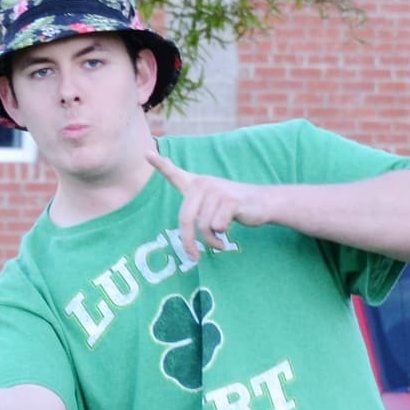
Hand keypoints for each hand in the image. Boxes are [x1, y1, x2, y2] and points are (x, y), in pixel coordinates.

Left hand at [145, 149, 272, 263]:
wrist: (263, 203)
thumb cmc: (233, 209)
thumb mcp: (211, 207)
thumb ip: (196, 214)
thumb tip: (187, 241)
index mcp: (196, 184)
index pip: (174, 173)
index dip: (160, 164)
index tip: (146, 154)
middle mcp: (203, 183)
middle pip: (185, 219)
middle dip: (188, 242)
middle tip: (193, 256)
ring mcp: (217, 190)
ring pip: (203, 226)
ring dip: (211, 240)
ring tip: (220, 239)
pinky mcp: (230, 200)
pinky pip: (217, 227)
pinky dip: (221, 237)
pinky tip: (227, 234)